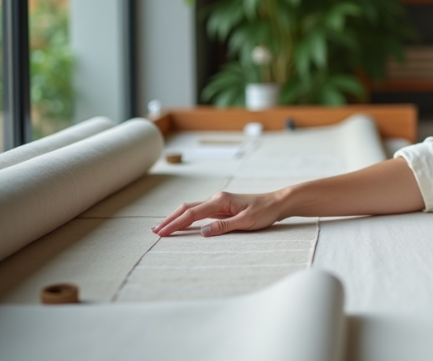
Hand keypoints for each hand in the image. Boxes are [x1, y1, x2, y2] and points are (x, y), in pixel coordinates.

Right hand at [152, 190, 284, 236]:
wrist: (278, 202)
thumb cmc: (265, 212)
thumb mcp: (246, 222)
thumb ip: (224, 227)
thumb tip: (202, 232)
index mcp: (220, 201)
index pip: (192, 214)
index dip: (175, 224)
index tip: (161, 233)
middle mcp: (217, 199)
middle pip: (187, 208)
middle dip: (170, 219)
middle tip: (154, 231)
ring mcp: (219, 203)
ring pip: (192, 209)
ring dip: (176, 218)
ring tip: (162, 228)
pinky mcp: (222, 207)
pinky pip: (200, 212)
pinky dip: (187, 218)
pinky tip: (181, 223)